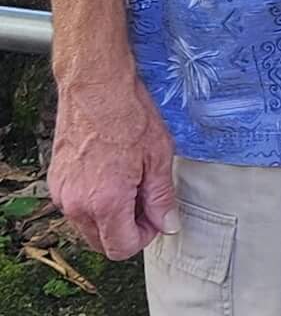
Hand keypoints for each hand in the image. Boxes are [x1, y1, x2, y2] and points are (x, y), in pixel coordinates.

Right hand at [47, 67, 178, 260]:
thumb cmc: (130, 115)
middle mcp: (78, 204)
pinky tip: (111, 172)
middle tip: (146, 199)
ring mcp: (63, 194)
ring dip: (110, 215)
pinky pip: (77, 205)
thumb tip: (168, 225)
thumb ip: (162, 198)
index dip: (144, 237)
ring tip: (130, 180)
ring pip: (89, 225)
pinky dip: (94, 199)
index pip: (120, 248)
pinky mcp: (56, 182)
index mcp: (105, 202)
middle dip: (127, 228)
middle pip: (102, 242)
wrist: (97, 88)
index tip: (155, 218)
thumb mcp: (159, 156)